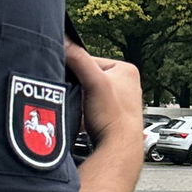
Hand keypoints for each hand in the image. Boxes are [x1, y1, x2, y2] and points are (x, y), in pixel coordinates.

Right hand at [65, 40, 142, 154]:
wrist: (118, 149)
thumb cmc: (113, 118)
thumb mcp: (93, 82)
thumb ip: (78, 59)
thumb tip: (64, 42)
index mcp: (127, 70)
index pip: (90, 60)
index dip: (75, 70)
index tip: (69, 81)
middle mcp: (127, 83)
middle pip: (88, 77)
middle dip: (78, 87)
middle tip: (75, 96)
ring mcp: (120, 100)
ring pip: (88, 94)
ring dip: (79, 100)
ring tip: (82, 109)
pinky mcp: (112, 115)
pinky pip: (90, 108)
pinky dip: (83, 112)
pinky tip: (83, 118)